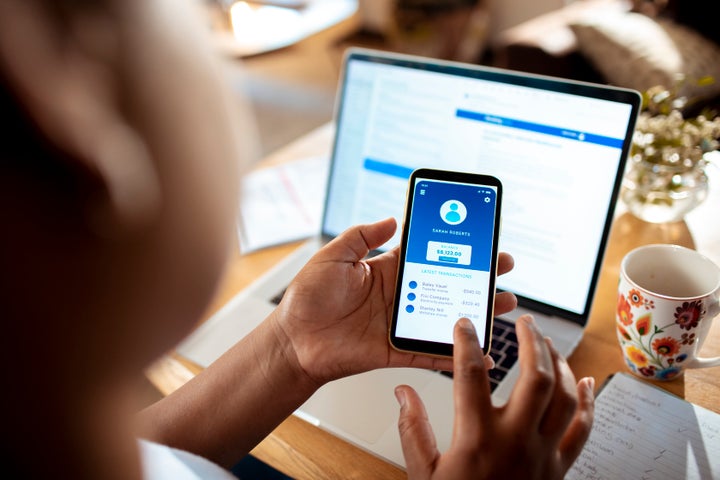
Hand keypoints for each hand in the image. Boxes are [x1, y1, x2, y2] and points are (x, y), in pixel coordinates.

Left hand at [270, 217, 516, 385]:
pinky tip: (477, 351)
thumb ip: (362, 236)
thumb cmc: (306, 299)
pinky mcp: (396, 350)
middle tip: (501, 267)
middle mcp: (398, 296)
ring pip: (445, 317)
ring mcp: (400, 324)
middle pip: (446, 284)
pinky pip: (430, 352)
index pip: (427, 255)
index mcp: (385, 271)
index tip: (476, 236)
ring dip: (474, 312)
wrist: (292, 341)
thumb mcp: (333, 256)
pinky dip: (454, 353)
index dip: (451, 247)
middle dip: (475, 275)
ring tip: (502, 303)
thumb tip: (392, 218)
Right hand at [394, 315, 594, 479]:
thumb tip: (402, 392)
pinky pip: (583, 429)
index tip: (465, 324)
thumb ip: (412, 429)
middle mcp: (515, 441)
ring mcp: (543, 454)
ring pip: (564, 397)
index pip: (471, 376)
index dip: (467, 343)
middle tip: (524, 321)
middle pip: (535, 376)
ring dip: (559, 363)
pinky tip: (586, 381)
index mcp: (477, 438)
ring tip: (547, 343)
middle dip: (532, 341)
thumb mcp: (423, 473)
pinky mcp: (559, 468)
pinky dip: (589, 401)